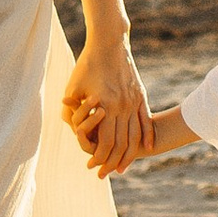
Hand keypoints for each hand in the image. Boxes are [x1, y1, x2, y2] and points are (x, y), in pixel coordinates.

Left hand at [64, 30, 151, 177]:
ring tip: (123, 167)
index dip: (99, 157)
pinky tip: (147, 148)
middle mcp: (123, 105)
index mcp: (106, 105)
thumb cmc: (86, 64)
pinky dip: (146, 136)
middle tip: (106, 173)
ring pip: (135, 135)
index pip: (105, 142)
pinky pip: (146, 120)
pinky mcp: (141, 94)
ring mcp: (134, 100)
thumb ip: (71, 110)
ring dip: (130, 154)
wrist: (109, 42)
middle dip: (113, 162)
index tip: (92, 166)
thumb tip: (70, 129)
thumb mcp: (73, 87)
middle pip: (121, 143)